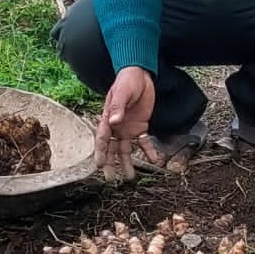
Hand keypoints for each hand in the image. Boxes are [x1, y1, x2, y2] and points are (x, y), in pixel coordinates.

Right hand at [95, 66, 154, 181]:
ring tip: (130, 177)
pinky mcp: (140, 126)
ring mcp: (128, 128)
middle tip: (111, 178)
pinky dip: (148, 151)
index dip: (101, 152)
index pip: (103, 138)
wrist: (140, 75)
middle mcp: (116, 126)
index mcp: (108, 118)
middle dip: (111, 163)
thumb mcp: (122, 92)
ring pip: (125, 149)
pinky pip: (143, 142)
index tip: (100, 165)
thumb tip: (114, 122)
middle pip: (112, 148)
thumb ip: (118, 107)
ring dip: (127, 162)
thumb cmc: (127, 81)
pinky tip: (154, 161)